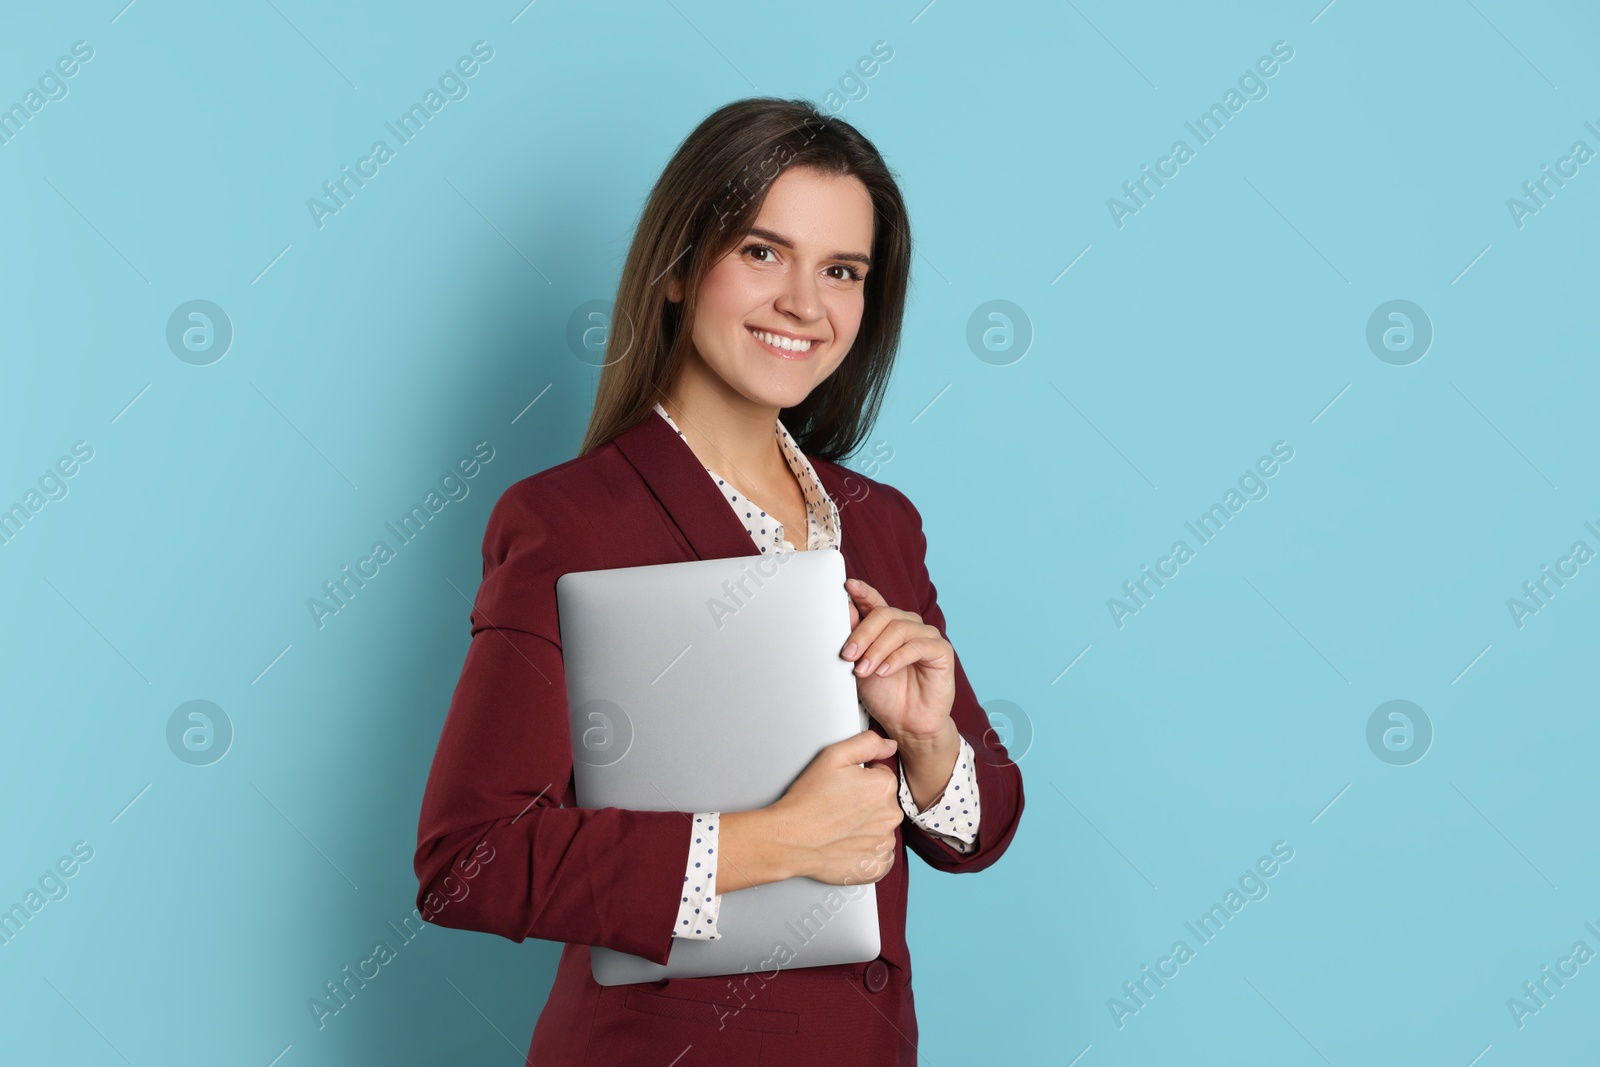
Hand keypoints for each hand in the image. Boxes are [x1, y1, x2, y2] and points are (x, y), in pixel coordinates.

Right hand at [769, 730, 901, 885]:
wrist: (790, 838)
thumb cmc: (808, 800)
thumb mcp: (833, 755)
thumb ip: (867, 743)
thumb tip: (890, 745)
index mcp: (884, 787)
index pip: (882, 777)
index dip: (862, 780)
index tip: (844, 788)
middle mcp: (891, 816)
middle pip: (885, 803)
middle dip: (866, 803)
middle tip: (839, 807)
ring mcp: (884, 844)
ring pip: (882, 829)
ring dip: (867, 828)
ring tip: (840, 827)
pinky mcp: (876, 867)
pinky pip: (881, 856)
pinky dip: (868, 852)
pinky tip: (848, 845)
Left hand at [841, 577, 955, 744]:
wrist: (906, 724)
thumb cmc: (885, 695)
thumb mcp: (860, 665)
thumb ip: (855, 638)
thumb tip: (844, 608)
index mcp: (888, 626)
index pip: (875, 602)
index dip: (863, 592)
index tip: (849, 585)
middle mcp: (908, 626)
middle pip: (885, 614)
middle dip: (863, 634)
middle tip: (848, 655)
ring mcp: (926, 636)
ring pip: (899, 629)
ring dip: (877, 650)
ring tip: (864, 670)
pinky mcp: (941, 651)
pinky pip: (918, 646)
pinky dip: (897, 658)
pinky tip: (885, 672)